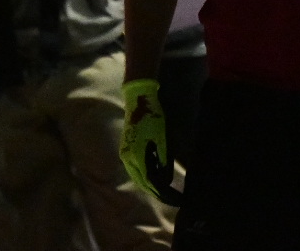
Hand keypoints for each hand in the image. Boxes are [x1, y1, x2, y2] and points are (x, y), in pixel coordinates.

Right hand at [120, 78, 179, 203]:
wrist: (139, 100)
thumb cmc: (152, 117)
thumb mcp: (163, 139)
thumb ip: (164, 160)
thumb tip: (166, 180)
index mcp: (136, 157)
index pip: (150, 182)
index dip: (162, 192)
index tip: (174, 199)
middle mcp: (128, 159)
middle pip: (142, 182)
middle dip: (156, 192)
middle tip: (170, 199)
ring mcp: (125, 154)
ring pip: (138, 176)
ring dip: (150, 184)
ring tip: (164, 191)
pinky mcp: (127, 150)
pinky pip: (136, 169)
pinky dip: (145, 175)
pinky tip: (154, 176)